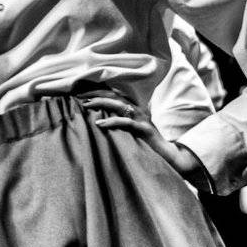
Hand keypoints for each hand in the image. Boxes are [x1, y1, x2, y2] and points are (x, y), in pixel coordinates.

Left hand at [78, 91, 208, 185]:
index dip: (97, 92)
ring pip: (120, 105)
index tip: (80, 94)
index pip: (113, 95)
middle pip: (115, 95)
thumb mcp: (129, 132)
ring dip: (101, 103)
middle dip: (96, 94)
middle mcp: (137, 110)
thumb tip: (95, 121)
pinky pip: (127, 123)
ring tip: (86, 105)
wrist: (167, 155)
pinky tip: (99, 124)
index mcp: (133, 109)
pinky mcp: (144, 130)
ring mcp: (142, 119)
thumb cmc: (145, 144)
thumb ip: (117, 123)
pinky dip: (112, 122)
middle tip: (78, 96)